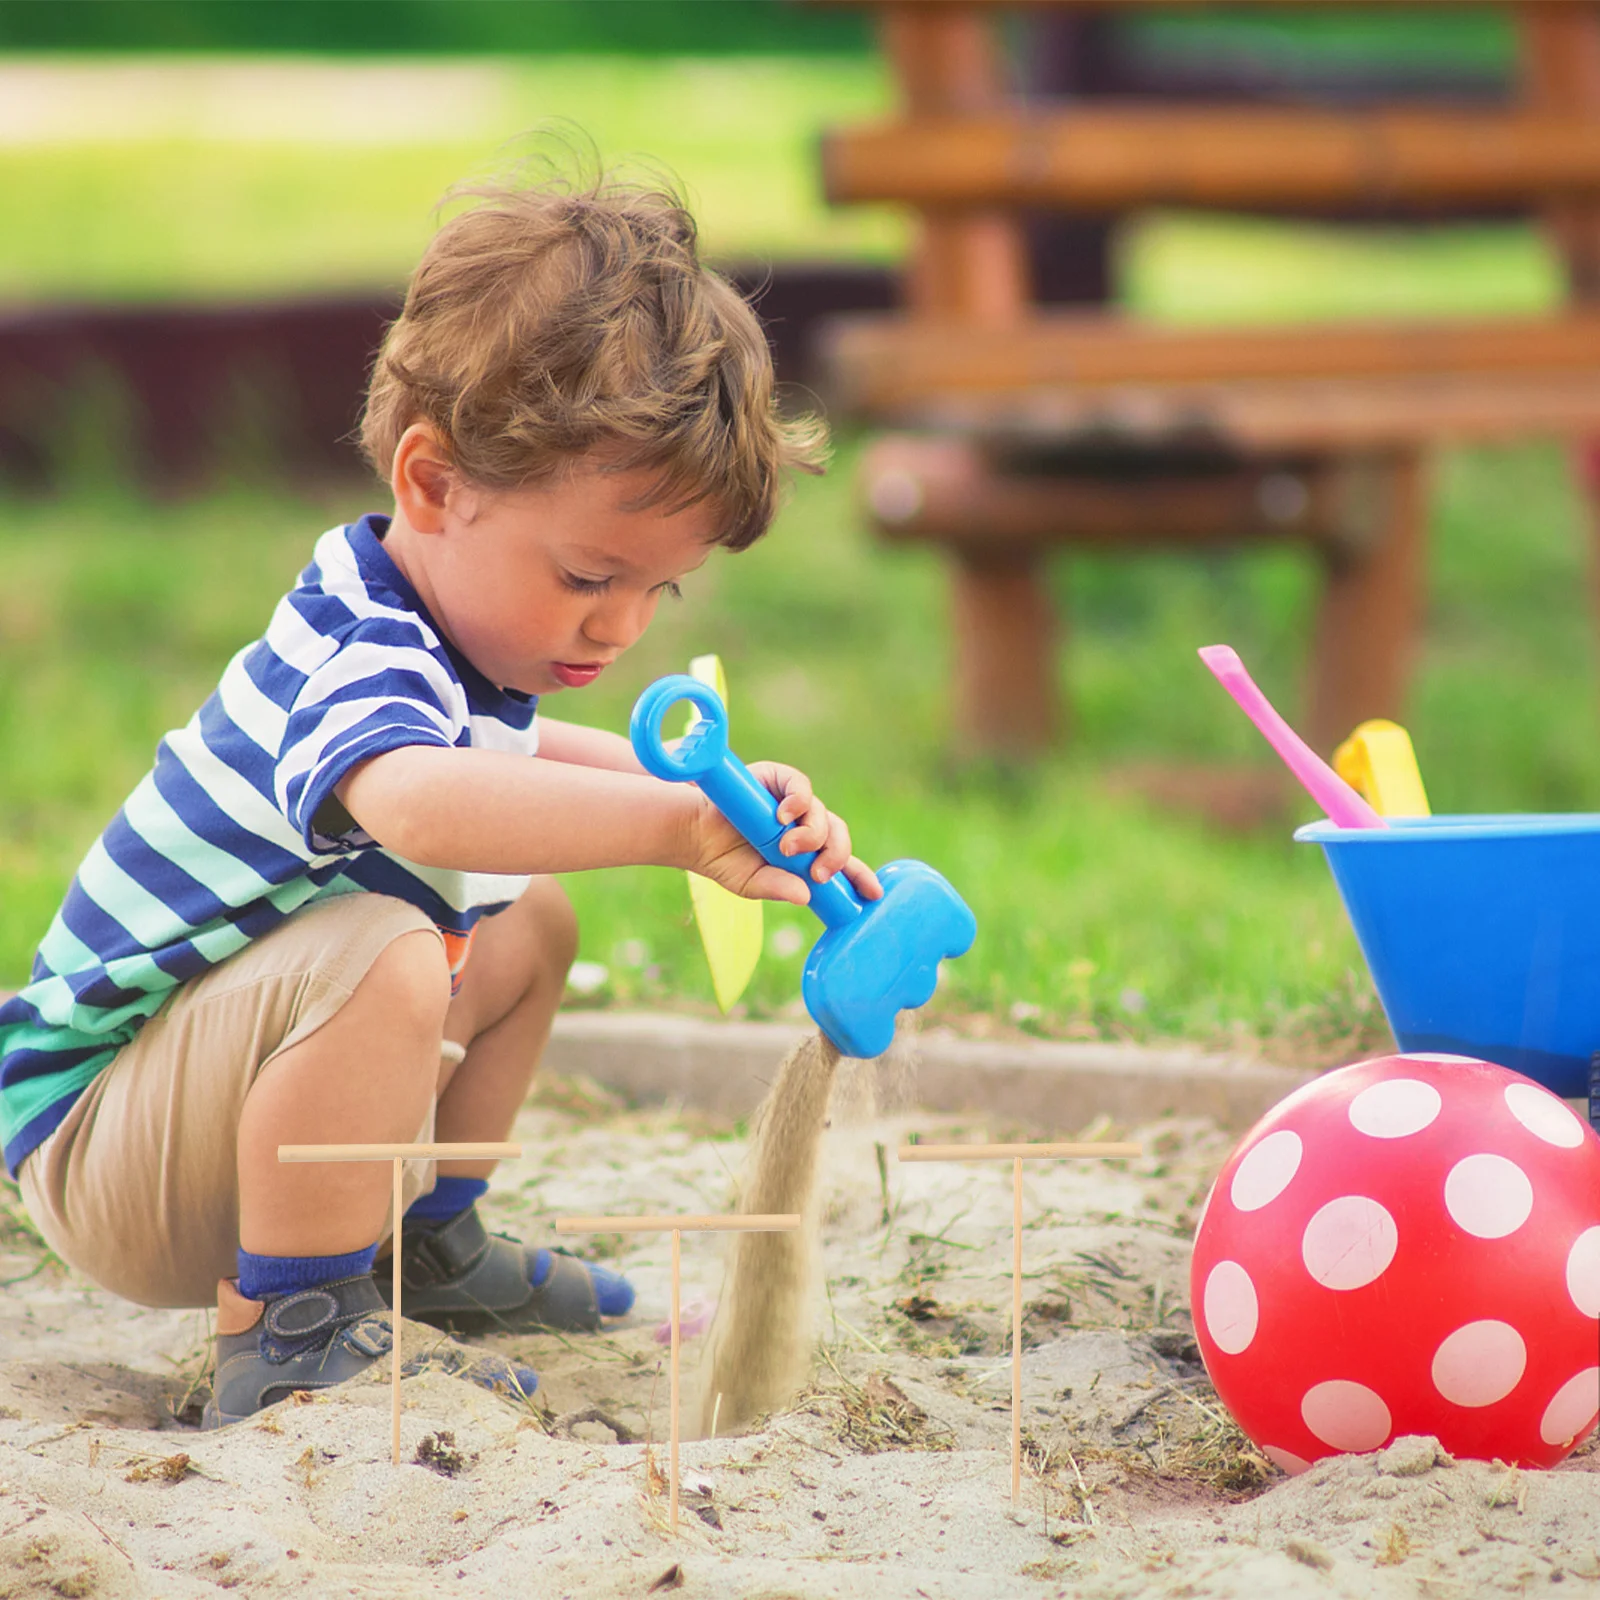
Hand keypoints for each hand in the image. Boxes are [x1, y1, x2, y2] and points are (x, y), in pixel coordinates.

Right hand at [687, 761, 883, 907]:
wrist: (691, 832)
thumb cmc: (722, 859)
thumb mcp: (752, 883)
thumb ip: (778, 888)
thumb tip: (805, 895)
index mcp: (804, 853)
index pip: (840, 861)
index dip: (859, 875)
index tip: (873, 894)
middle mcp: (803, 825)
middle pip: (838, 835)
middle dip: (835, 856)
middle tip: (819, 873)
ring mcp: (791, 801)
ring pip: (823, 814)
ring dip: (812, 834)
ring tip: (787, 847)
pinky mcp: (777, 778)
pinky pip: (801, 786)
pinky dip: (799, 800)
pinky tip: (785, 815)